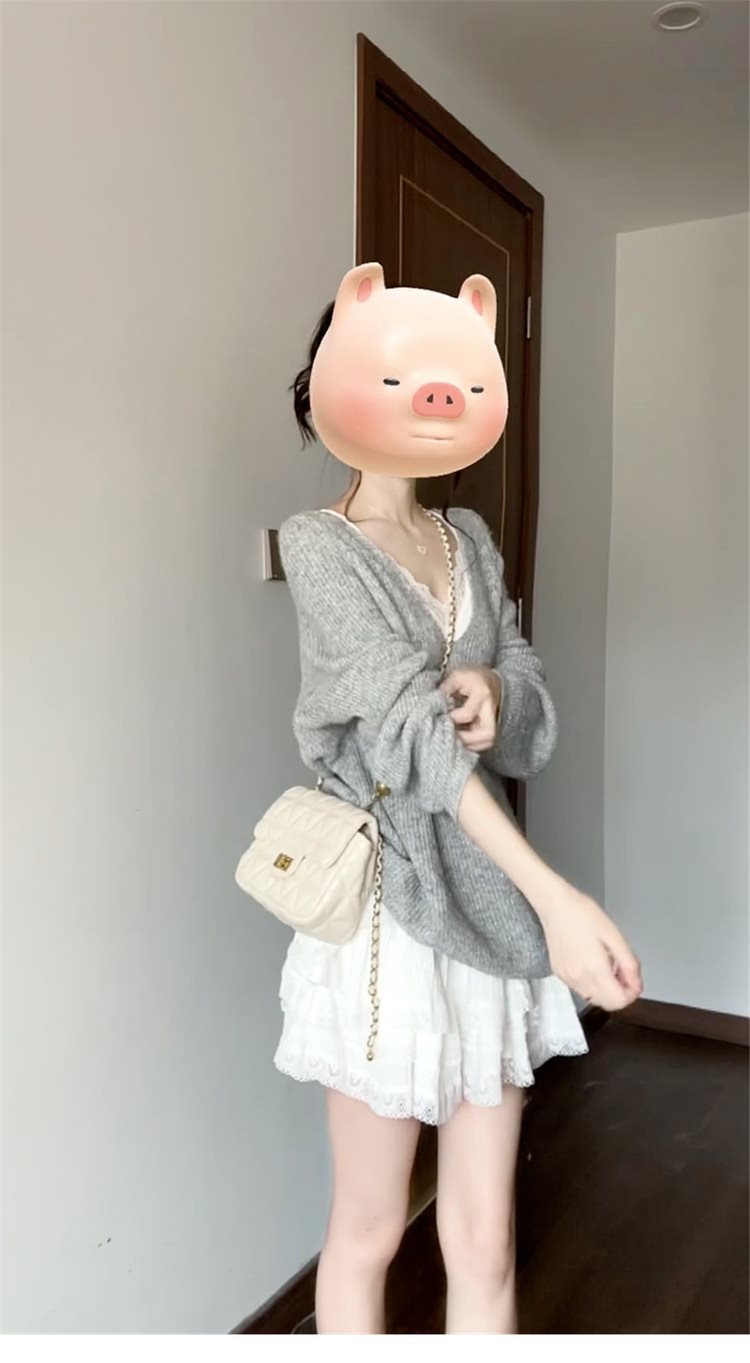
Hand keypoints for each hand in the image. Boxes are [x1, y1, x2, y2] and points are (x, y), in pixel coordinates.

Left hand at [439, 665, 501, 752]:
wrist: (491, 680)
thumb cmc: (471, 677)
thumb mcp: (457, 675)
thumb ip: (446, 688)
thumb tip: (433, 702)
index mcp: (483, 693)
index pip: (468, 713)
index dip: (453, 718)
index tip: (441, 717)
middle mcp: (491, 709)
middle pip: (488, 734)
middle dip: (467, 740)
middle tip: (449, 737)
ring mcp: (494, 720)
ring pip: (488, 742)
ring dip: (469, 745)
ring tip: (452, 740)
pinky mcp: (491, 728)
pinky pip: (484, 743)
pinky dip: (471, 745)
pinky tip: (458, 741)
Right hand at [536, 879, 643, 1011]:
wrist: (555, 905)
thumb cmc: (584, 914)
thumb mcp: (615, 936)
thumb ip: (629, 964)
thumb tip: (636, 985)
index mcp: (595, 970)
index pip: (618, 1001)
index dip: (631, 994)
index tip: (633, 978)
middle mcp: (579, 979)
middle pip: (606, 1004)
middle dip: (620, 993)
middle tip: (623, 971)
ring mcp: (567, 978)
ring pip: (593, 998)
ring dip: (605, 989)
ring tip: (607, 964)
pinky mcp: (559, 973)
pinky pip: (581, 989)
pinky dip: (592, 983)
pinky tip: (592, 962)